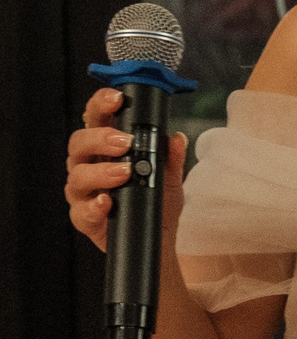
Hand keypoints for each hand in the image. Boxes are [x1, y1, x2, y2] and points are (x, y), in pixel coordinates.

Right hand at [65, 88, 185, 253]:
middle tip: (125, 142)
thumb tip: (177, 138)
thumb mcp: (169, 178)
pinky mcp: (84, 218)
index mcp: (105, 149)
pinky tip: (107, 202)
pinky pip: (81, 211)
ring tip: (124, 173)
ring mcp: (83, 192)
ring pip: (77, 174)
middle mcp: (89, 165)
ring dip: (101, 172)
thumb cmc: (157, 203)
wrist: (158, 240)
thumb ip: (171, 159)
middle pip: (79, 142)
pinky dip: (94, 206)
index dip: (101, 104)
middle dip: (100, 138)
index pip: (95, 118)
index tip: (117, 99)